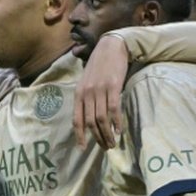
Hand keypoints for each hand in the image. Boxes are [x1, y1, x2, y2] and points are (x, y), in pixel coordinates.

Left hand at [73, 34, 127, 148]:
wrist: (111, 47)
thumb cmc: (99, 66)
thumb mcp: (87, 82)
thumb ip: (86, 98)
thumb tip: (88, 119)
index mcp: (79, 93)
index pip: (77, 119)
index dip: (79, 136)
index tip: (83, 148)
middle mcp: (87, 93)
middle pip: (90, 122)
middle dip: (98, 138)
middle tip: (105, 147)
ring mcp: (100, 90)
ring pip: (101, 119)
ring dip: (107, 134)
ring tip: (113, 143)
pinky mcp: (113, 87)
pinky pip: (113, 109)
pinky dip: (116, 122)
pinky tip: (119, 131)